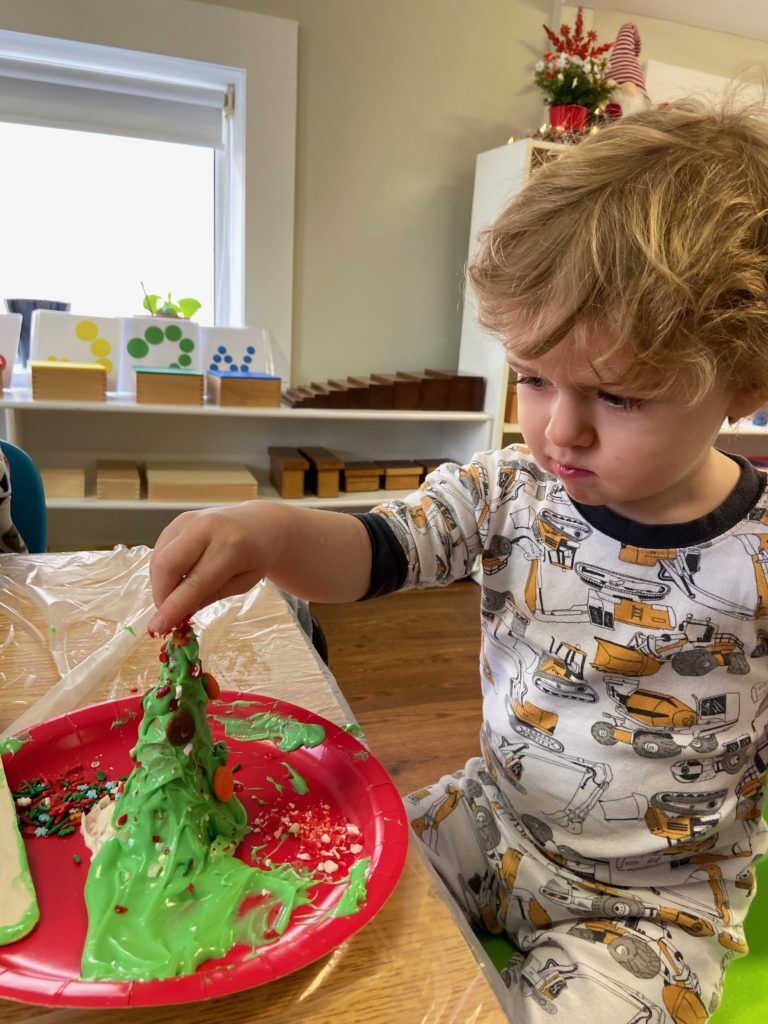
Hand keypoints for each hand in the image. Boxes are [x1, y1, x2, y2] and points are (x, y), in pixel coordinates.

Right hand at [148, 502, 275, 633]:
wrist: (260, 523)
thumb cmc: (256, 557)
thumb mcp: (243, 583)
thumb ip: (210, 596)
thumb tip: (178, 614)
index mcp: (232, 547)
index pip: (195, 582)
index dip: (173, 606)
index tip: (158, 627)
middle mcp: (207, 528)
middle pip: (167, 565)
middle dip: (160, 594)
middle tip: (167, 613)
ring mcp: (190, 520)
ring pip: (158, 557)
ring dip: (159, 583)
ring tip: (176, 596)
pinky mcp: (179, 520)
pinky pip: (160, 548)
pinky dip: (161, 569)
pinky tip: (176, 578)